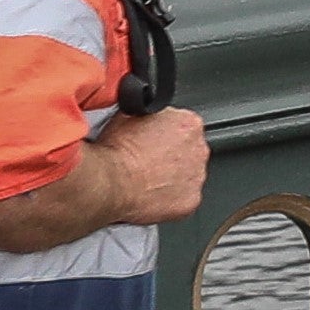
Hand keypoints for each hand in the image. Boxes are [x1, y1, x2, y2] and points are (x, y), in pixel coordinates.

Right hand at [85, 104, 211, 224]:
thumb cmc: (115, 149)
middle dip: (171, 154)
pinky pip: (184, 198)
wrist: (110, 180)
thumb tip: (143, 109)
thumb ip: (147, 110)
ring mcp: (197, 176)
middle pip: (188, 150)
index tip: (152, 139)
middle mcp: (199, 149)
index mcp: (189, 124)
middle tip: (147, 160)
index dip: (164, 132)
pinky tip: (151, 195)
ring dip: (172, 176)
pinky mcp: (190, 200)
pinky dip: (170, 198)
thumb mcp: (128, 113)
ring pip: (187, 174)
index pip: (182, 125)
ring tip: (146, 178)